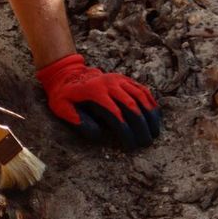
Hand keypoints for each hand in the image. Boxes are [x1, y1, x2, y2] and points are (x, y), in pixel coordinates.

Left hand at [36, 54, 161, 148]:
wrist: (68, 73)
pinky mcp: (125, 79)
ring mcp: (119, 80)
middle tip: (146, 143)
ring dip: (150, 116)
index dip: (126, 130)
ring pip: (141, 97)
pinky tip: (156, 117)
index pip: (116, 113)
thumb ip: (77, 121)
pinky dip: (151, 103)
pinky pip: (142, 90)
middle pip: (132, 106)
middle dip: (141, 126)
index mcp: (95, 92)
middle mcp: (110, 83)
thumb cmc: (64, 95)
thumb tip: (99, 134)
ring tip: (155, 133)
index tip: (131, 145)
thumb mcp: (61, 108)